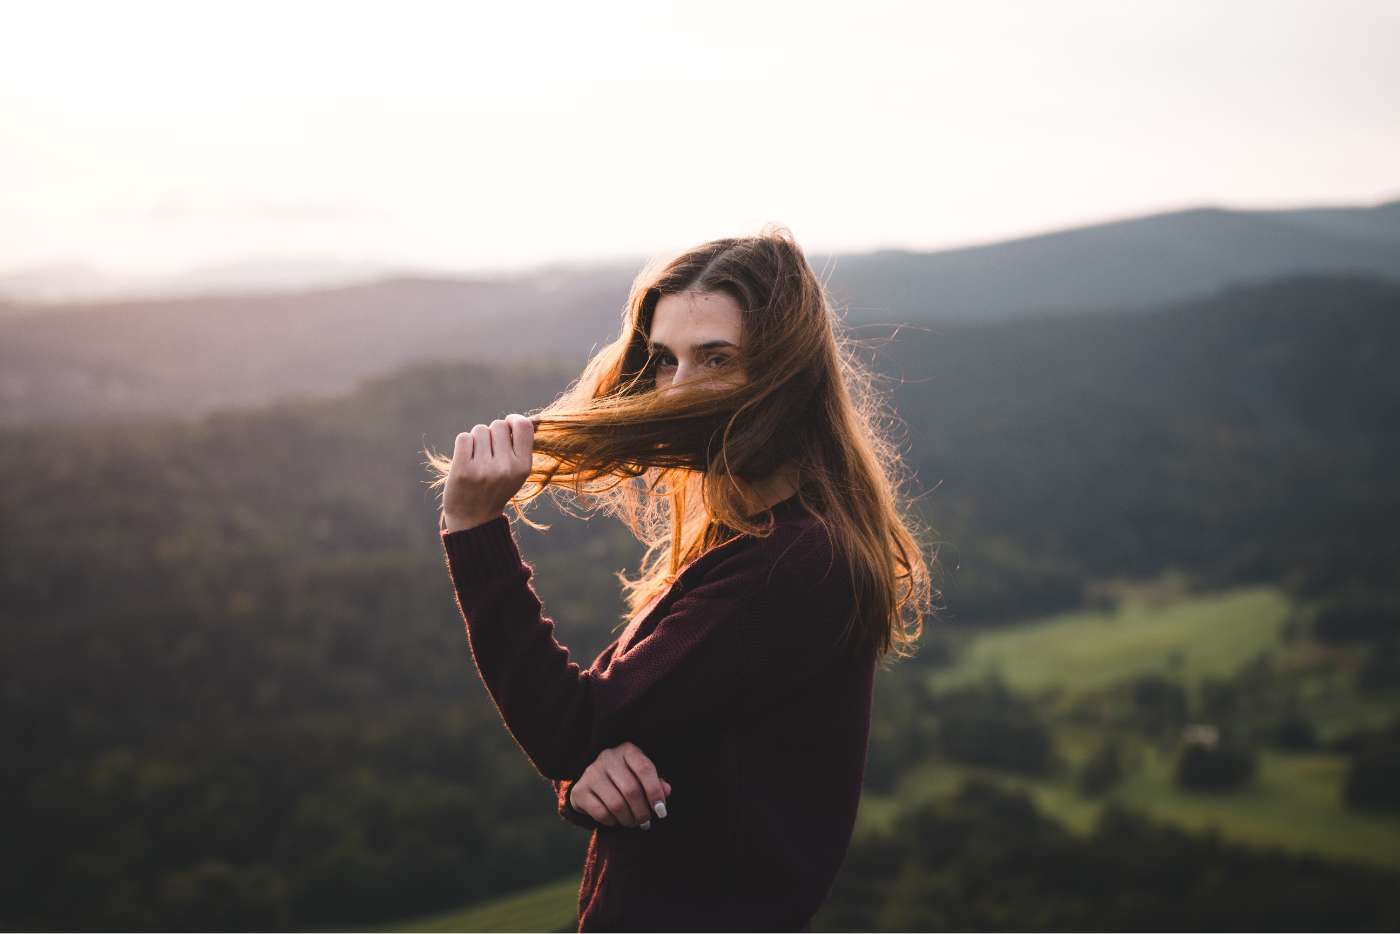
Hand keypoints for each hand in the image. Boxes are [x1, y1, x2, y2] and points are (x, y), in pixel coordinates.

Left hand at [443, 414, 533, 531]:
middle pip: (498, 424)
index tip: (507, 426)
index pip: (523, 426)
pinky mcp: (463, 469)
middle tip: (488, 452)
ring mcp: (484, 469)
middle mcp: (506, 467)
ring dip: (476, 439)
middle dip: (492, 433)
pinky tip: (466, 459)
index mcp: (523, 467)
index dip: (514, 420)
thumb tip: (514, 419)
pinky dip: (464, 444)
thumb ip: (519, 448)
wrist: (473, 519)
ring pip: (480, 430)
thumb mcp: (517, 474)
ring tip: (477, 458)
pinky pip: (464, 438)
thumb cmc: (496, 489)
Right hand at [568, 742, 672, 829]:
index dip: (655, 792)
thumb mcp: (641, 776)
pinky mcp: (580, 790)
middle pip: (631, 790)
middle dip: (642, 811)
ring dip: (628, 819)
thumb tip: (666, 792)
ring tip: (633, 822)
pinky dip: (612, 821)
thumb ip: (656, 783)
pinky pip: (601, 812)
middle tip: (646, 821)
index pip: (644, 768)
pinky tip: (616, 820)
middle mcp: (607, 757)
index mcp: (627, 750)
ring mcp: (591, 773)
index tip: (661, 810)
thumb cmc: (625, 778)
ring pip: (616, 804)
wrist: (593, 782)